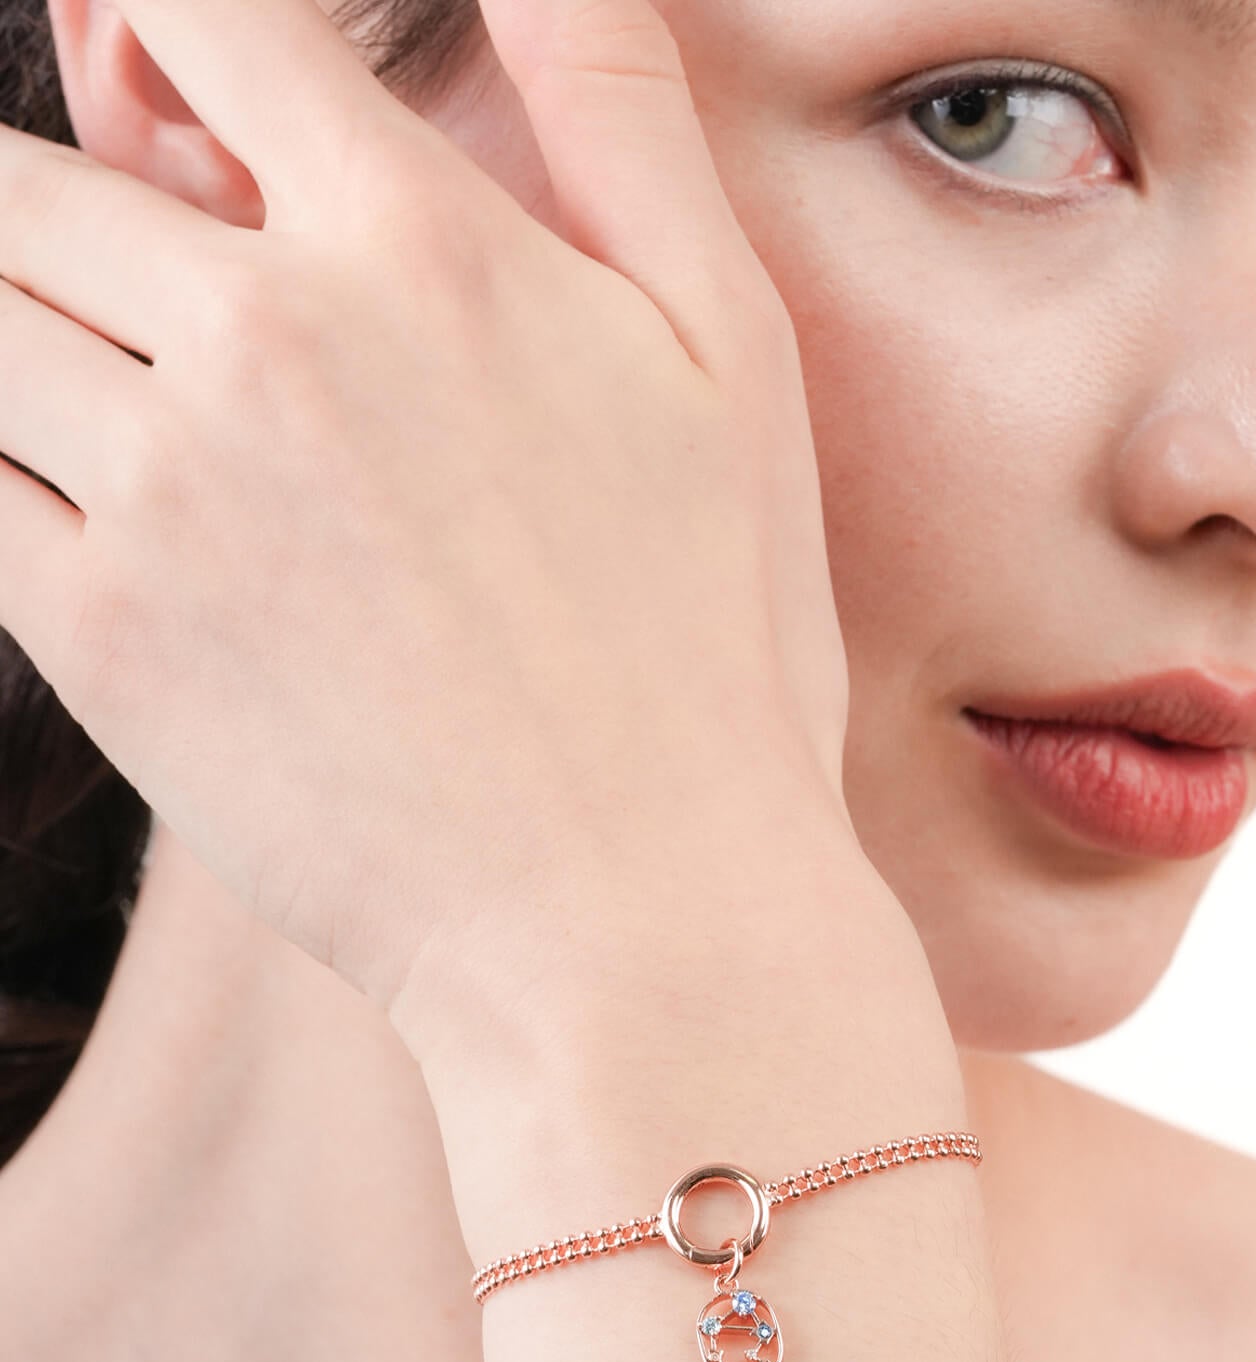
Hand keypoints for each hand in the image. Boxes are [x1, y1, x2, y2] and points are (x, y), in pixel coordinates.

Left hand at [0, 0, 866, 1054]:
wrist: (635, 924)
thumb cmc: (709, 653)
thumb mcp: (730, 357)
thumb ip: (620, 115)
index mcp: (420, 243)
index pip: (193, 16)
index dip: (138, 24)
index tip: (137, 71)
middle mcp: (266, 337)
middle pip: (27, 177)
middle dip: (52, 209)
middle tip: (120, 291)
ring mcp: (165, 491)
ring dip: (12, 334)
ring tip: (106, 407)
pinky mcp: (99, 638)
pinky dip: (3, 474)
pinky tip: (83, 511)